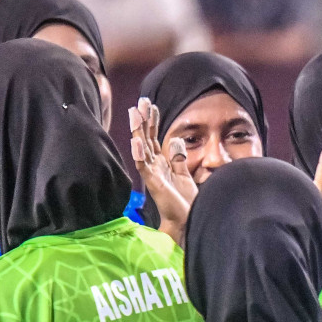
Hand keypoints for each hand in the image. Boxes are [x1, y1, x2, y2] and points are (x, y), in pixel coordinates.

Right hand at [129, 98, 196, 245]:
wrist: (186, 220)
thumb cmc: (184, 201)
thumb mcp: (183, 174)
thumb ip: (178, 158)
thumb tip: (176, 140)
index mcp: (161, 163)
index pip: (154, 138)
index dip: (152, 122)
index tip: (151, 106)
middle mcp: (154, 166)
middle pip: (147, 138)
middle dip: (144, 120)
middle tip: (141, 101)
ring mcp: (152, 174)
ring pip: (142, 148)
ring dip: (138, 131)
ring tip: (135, 113)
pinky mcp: (153, 183)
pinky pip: (144, 166)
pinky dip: (140, 154)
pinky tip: (137, 140)